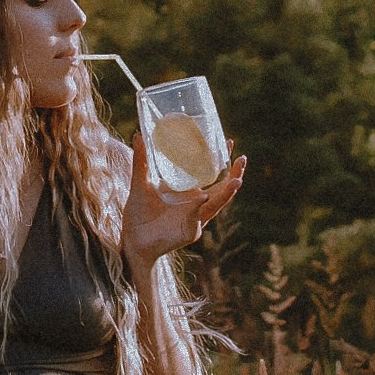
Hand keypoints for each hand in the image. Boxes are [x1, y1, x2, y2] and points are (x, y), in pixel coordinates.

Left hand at [121, 129, 246, 274]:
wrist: (133, 239)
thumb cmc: (138, 213)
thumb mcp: (140, 183)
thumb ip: (141, 161)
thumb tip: (138, 135)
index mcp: (190, 192)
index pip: (212, 175)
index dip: (222, 160)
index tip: (228, 142)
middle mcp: (196, 204)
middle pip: (222, 189)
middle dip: (235, 175)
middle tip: (241, 159)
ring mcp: (195, 218)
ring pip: (217, 204)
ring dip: (227, 193)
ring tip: (237, 181)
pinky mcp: (189, 232)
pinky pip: (196, 217)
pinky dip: (199, 206)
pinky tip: (202, 197)